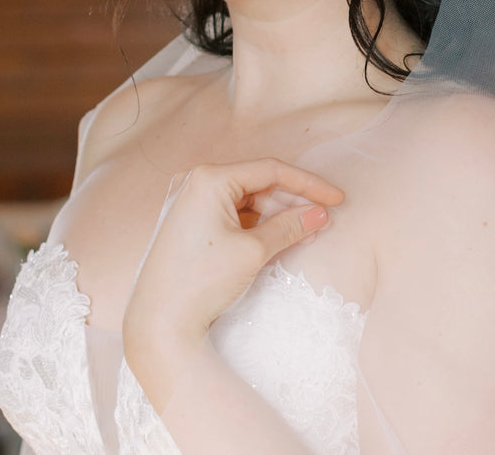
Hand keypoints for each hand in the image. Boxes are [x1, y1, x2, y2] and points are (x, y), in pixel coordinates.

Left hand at [124, 158, 343, 364]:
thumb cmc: (201, 282)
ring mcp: (188, 201)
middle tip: (323, 218)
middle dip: (292, 201)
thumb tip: (320, 214)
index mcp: (209, 178)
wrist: (158, 323)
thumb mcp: (252, 252)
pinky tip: (277, 236)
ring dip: (276, 213)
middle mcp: (195, 181)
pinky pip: (231, 213)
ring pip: (246, 199)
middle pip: (258, 183)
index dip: (308, 184)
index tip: (336, 199)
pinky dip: (256, 223)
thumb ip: (290, 226)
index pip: (270, 170)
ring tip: (304, 230)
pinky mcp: (188, 221)